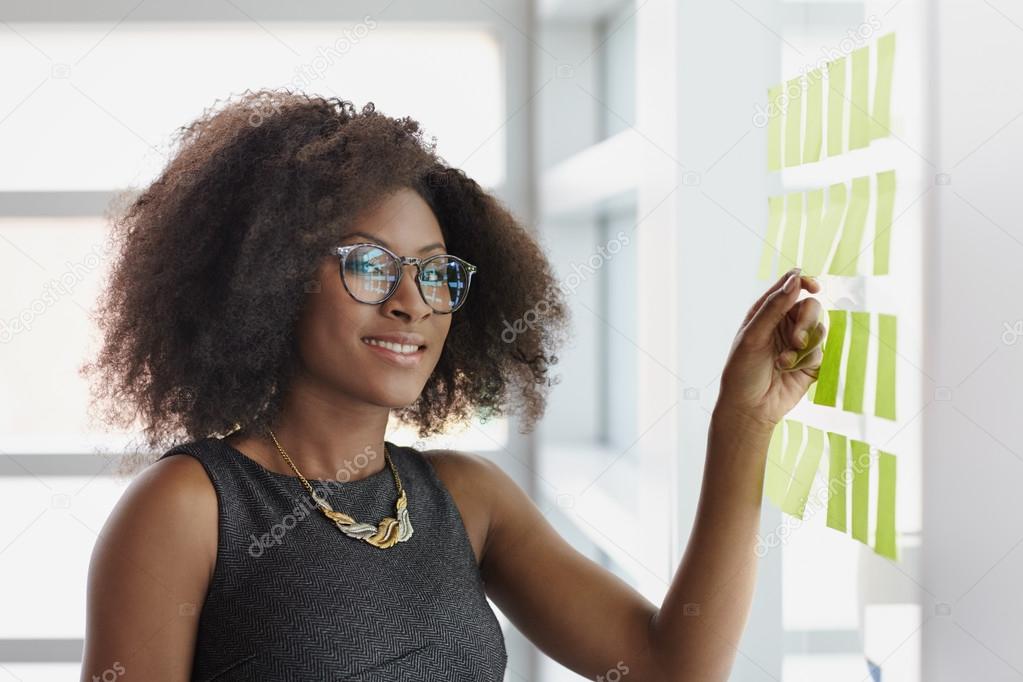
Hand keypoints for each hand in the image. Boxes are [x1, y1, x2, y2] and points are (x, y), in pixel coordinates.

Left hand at [714, 268, 825, 428]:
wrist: (750, 408)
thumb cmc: (742, 370)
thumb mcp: (753, 336)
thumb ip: (774, 307)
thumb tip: (795, 278)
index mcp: (766, 312)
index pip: (790, 286)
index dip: (804, 282)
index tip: (814, 287)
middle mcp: (784, 324)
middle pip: (811, 307)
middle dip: (806, 323)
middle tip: (795, 340)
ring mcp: (798, 343)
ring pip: (819, 330)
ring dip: (804, 346)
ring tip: (783, 363)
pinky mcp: (810, 362)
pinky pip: (820, 351)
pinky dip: (807, 360)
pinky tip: (788, 371)